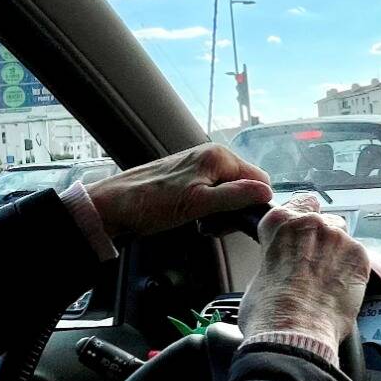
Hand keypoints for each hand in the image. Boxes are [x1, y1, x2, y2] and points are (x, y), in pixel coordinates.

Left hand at [86, 143, 271, 237]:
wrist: (114, 206)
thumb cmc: (151, 203)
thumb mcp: (198, 204)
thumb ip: (235, 197)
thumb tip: (266, 193)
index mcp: (218, 156)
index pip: (259, 180)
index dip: (253, 204)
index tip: (235, 221)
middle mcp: (212, 156)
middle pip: (245, 187)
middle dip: (236, 210)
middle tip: (214, 224)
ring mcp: (199, 166)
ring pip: (230, 193)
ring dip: (221, 213)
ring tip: (200, 222)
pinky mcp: (189, 178)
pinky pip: (213, 195)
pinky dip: (209, 210)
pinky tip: (193, 218)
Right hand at [238, 195, 370, 353]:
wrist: (294, 331)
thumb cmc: (269, 311)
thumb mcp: (259, 276)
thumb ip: (276, 260)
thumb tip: (282, 268)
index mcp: (279, 222)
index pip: (297, 204)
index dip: (301, 222)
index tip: (301, 236)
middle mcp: (310, 222)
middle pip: (324, 221)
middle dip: (321, 241)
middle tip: (314, 268)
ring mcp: (338, 237)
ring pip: (343, 239)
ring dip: (338, 256)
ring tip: (328, 284)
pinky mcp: (359, 256)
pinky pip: (358, 258)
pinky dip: (352, 271)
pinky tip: (340, 291)